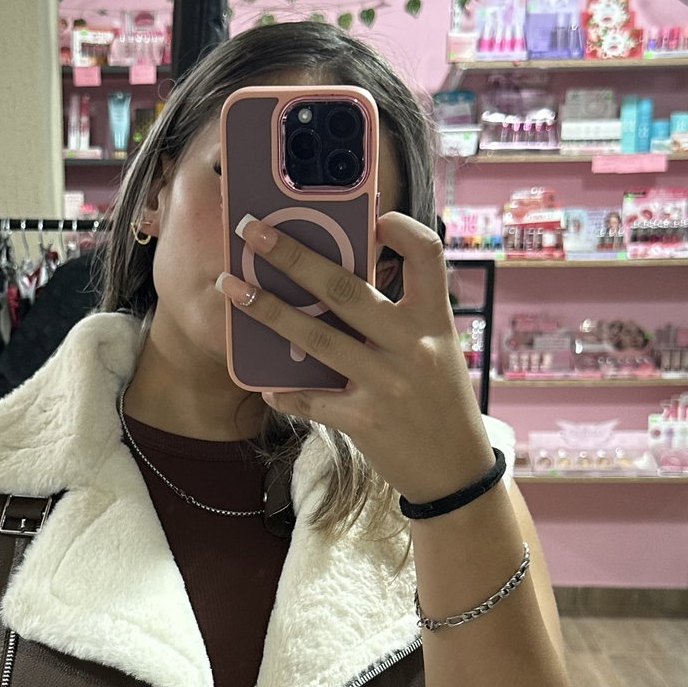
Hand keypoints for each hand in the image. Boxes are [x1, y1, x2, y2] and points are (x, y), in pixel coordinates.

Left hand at [218, 213, 494, 505]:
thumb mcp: (436, 350)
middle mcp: (412, 346)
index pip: (427, 254)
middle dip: (292, 255)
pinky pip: (312, 399)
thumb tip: (344, 276)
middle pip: (344, 288)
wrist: (456, 472)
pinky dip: (286, 391)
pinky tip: (264, 384)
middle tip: (251, 231)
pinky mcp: (365, 422)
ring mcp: (387, 384)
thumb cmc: (440, 402)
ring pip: (315, 338)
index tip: (372, 214)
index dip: (401, 228)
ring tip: (231, 288)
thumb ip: (401, 316)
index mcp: (435, 320)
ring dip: (267, 311)